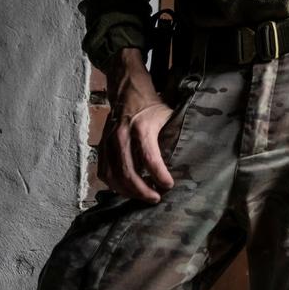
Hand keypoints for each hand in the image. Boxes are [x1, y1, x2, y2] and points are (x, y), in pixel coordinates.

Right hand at [98, 48, 175, 203]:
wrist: (127, 91)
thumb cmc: (151, 105)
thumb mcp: (168, 116)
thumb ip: (173, 136)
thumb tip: (187, 159)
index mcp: (142, 128)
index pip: (150, 159)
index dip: (159, 176)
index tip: (168, 186)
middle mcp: (122, 136)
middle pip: (129, 173)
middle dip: (143, 190)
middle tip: (156, 198)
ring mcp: (108, 142)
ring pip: (114, 176)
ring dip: (128, 191)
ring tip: (143, 196)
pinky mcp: (101, 146)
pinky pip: (104, 172)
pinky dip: (114, 185)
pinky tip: (126, 189)